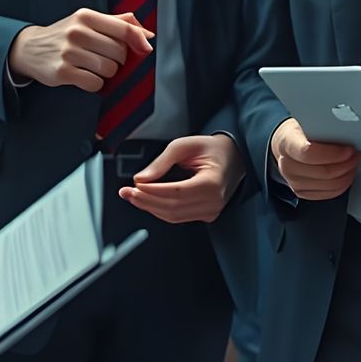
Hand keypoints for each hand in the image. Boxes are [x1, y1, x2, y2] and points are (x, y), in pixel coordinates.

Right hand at [7, 9, 152, 91]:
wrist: (29, 48)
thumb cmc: (66, 35)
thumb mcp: (87, 21)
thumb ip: (118, 23)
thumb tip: (148, 35)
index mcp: (86, 17)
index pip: (123, 29)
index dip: (139, 41)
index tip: (146, 50)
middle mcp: (77, 32)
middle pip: (119, 53)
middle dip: (117, 60)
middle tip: (104, 58)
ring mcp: (68, 52)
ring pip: (109, 69)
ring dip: (106, 73)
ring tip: (92, 67)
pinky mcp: (62, 72)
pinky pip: (95, 83)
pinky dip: (94, 84)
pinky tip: (84, 76)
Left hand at [119, 134, 244, 223]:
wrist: (234, 157)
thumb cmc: (213, 149)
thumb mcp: (185, 145)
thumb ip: (162, 161)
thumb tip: (142, 178)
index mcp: (212, 183)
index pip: (175, 193)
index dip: (151, 191)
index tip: (133, 185)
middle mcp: (213, 201)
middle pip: (172, 208)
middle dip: (145, 201)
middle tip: (126, 192)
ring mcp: (211, 211)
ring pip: (173, 216)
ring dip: (150, 207)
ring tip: (133, 196)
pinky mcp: (206, 214)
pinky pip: (179, 217)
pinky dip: (160, 210)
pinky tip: (148, 201)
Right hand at [271, 118, 358, 200]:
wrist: (285, 144)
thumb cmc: (300, 131)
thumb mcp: (308, 122)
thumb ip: (323, 127)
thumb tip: (348, 131)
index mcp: (287, 144)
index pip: (308, 153)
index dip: (333, 153)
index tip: (349, 149)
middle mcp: (287, 165)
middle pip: (322, 172)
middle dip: (346, 164)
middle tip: (357, 155)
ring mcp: (293, 181)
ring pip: (328, 185)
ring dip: (347, 175)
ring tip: (354, 163)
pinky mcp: (301, 192)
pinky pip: (328, 194)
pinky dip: (342, 185)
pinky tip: (347, 174)